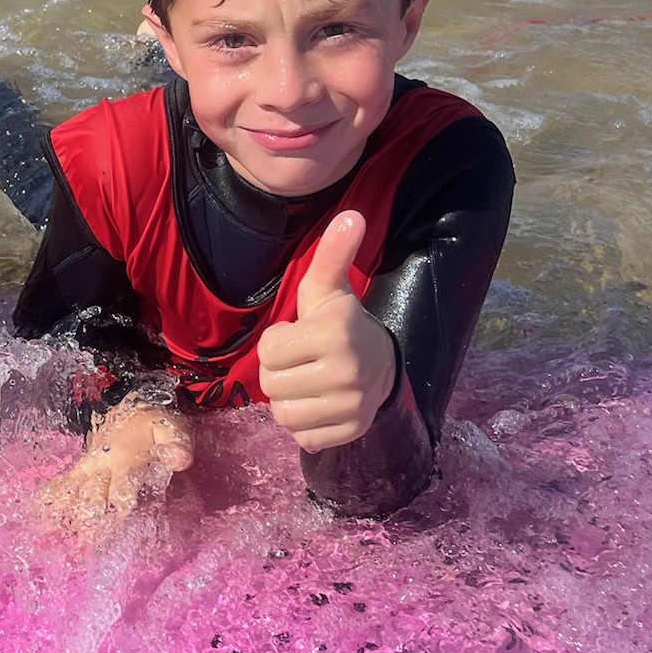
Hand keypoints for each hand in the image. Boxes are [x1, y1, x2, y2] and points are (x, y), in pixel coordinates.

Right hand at [40, 396, 193, 530]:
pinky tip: (40, 520)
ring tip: (53, 537)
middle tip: (82, 551)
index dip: (118, 511)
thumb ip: (176, 443)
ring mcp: (88, 466)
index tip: (114, 533)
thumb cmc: (153, 424)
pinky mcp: (80, 468)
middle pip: (91, 497)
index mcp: (126, 459)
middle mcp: (102, 465)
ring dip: (64, 514)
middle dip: (87, 523)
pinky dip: (50, 500)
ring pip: (72, 492)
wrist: (129, 403)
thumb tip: (180, 460)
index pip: (121, 489)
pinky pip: (62, 484)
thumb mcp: (172, 427)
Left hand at [257, 211, 395, 452]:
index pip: (268, 353)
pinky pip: (302, 437)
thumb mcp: (327, 289)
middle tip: (302, 362)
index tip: (298, 337)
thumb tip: (352, 215)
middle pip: (271, 386)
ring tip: (308, 383)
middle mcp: (346, 371)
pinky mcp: (351, 431)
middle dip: (279, 373)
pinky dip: (304, 424)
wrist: (383, 365)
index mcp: (335, 333)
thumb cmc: (341, 323)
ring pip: (283, 415)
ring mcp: (351, 405)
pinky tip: (319, 404)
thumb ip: (333, 254)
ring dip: (288, 400)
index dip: (277, 345)